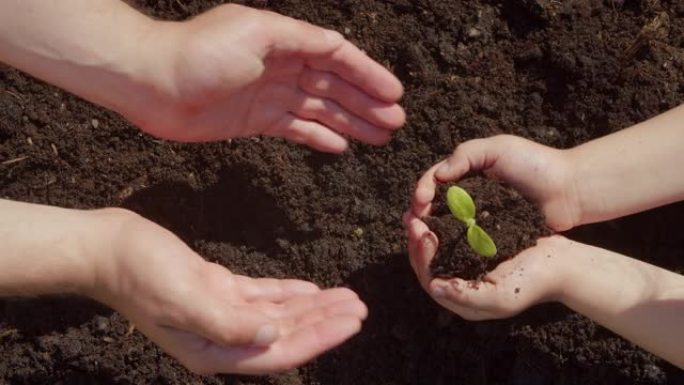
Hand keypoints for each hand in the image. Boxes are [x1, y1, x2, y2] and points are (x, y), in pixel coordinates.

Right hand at [89, 209, 366, 373]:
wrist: (109, 248)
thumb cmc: (141, 274)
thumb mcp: (185, 298)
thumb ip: (229, 323)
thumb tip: (273, 337)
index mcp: (214, 349)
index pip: (280, 352)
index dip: (319, 338)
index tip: (352, 321)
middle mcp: (221, 337)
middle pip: (285, 334)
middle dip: (324, 321)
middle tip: (360, 307)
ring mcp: (220, 313)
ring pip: (277, 315)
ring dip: (312, 306)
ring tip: (347, 297)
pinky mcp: (217, 289)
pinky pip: (261, 296)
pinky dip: (287, 293)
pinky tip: (311, 290)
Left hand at [127, 4, 404, 151]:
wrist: (149, 83)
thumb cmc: (198, 54)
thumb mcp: (256, 34)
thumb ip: (299, 41)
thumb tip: (338, 47)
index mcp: (284, 40)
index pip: (337, 56)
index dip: (367, 74)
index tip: (394, 95)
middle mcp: (281, 65)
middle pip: (334, 85)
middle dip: (366, 103)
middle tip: (396, 123)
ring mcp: (269, 94)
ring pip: (320, 109)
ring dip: (350, 122)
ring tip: (380, 137)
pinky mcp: (255, 120)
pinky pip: (295, 129)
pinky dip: (318, 137)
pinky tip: (340, 147)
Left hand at [404, 212, 569, 319]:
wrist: (561, 264)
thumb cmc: (533, 282)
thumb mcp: (501, 297)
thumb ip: (466, 296)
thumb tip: (434, 287)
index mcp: (463, 300)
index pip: (430, 279)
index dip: (421, 256)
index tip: (423, 232)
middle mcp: (460, 285)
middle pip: (427, 265)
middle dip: (416, 241)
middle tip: (412, 217)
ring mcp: (468, 267)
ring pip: (435, 251)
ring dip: (423, 232)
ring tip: (416, 212)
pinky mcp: (476, 250)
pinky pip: (450, 239)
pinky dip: (440, 225)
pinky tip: (435, 210)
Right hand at [411, 135, 578, 231]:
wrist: (570, 191)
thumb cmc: (536, 164)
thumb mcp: (498, 148)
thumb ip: (466, 155)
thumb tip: (438, 176)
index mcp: (466, 173)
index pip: (433, 180)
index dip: (422, 190)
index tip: (420, 202)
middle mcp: (467, 195)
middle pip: (433, 205)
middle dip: (419, 213)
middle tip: (414, 224)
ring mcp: (478, 218)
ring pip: (445, 225)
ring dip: (431, 231)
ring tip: (422, 239)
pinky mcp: (490, 237)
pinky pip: (466, 241)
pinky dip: (452, 245)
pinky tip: (444, 251)